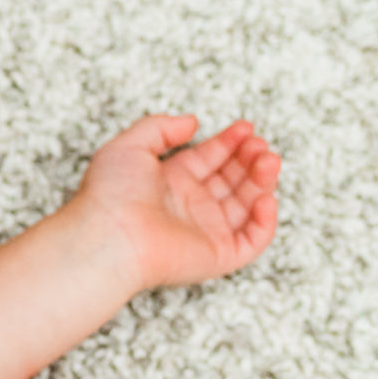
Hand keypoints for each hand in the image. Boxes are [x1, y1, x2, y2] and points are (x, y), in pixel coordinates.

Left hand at [70, 115, 280, 290]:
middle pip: (231, 180)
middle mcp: (187, 207)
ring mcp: (203, 232)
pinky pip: (252, 241)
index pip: (208, 160)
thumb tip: (191, 122)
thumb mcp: (129, 145)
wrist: (109, 236)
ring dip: (262, 181)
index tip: (245, 127)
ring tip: (268, 160)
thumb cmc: (110, 194)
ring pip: (246, 205)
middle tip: (259, 144)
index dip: (229, 143)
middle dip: (249, 159)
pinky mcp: (216, 256)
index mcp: (168, 182)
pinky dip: (266, 221)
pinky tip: (265, 197)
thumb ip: (160, 127)